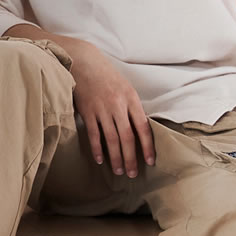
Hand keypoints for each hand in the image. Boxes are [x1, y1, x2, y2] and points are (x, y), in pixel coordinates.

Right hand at [54, 38, 154, 176]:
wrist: (84, 61)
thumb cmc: (107, 76)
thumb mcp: (125, 88)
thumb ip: (132, 108)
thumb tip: (139, 131)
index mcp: (131, 99)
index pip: (143, 127)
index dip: (147, 146)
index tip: (150, 161)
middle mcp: (118, 105)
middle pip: (127, 137)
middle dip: (131, 157)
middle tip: (133, 174)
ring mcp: (102, 108)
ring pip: (111, 138)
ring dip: (115, 157)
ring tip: (119, 170)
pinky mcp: (87, 111)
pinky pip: (93, 134)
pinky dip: (97, 148)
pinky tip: (100, 159)